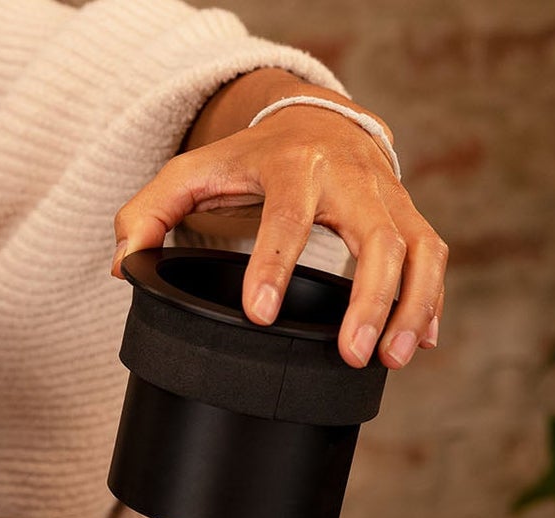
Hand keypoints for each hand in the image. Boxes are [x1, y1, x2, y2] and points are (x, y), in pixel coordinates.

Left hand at [112, 71, 446, 369]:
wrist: (317, 120)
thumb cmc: (250, 160)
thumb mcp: (192, 173)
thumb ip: (147, 214)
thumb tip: (122, 264)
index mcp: (294, 166)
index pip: (287, 216)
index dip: (273, 264)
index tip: (259, 315)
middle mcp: (350, 177)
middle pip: (375, 237)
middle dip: (369, 299)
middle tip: (351, 354)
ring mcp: (388, 196)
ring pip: (418, 249)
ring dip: (411, 306)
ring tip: (392, 360)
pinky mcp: (409, 215)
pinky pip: (432, 256)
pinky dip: (429, 301)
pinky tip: (419, 343)